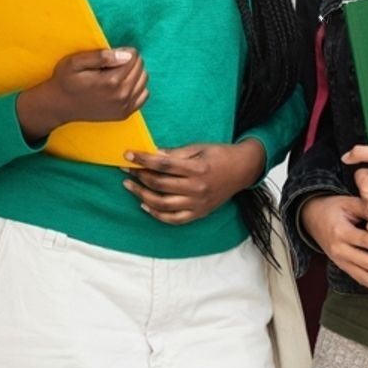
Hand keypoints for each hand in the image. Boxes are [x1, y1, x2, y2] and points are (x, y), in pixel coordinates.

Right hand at [16, 47, 147, 140]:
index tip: (112, 53)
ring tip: (117, 72)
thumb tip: (127, 55)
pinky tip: (123, 84)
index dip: (124, 50)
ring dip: (135, 72)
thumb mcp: (76, 62)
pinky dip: (138, 87)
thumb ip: (101, 56)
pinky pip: (144, 95)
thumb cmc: (66, 80)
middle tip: (113, 62)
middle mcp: (121, 96)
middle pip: (140, 68)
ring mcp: (124, 107)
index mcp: (111, 81)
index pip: (134, 57)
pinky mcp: (124, 114)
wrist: (60, 105)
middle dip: (130, 60)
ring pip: (144, 80)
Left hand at [121, 139, 264, 225]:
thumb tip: (152, 153)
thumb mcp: (199, 147)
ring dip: (142, 195)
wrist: (242, 170)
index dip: (143, 159)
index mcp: (197, 168)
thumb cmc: (219, 155)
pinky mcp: (199, 213)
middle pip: (160, 184)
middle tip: (126, 168)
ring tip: (130, 186)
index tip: (128, 155)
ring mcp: (197, 204)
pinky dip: (157, 214)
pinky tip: (145, 205)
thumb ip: (175, 153)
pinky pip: (174, 219)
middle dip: (139, 175)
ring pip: (162, 204)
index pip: (163, 164)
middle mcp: (196, 188)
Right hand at [299, 194, 367, 299]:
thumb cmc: (331, 208)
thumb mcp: (347, 203)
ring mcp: (339, 260)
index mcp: (340, 232)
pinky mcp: (341, 265)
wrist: (310, 218)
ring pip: (361, 276)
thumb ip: (366, 209)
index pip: (365, 240)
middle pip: (365, 262)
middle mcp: (339, 249)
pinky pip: (357, 277)